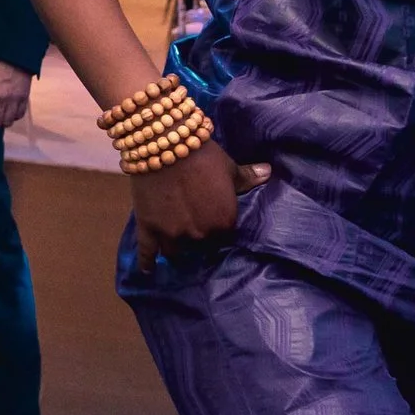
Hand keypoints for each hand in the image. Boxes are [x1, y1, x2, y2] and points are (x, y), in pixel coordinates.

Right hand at [130, 140, 272, 267]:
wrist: (164, 143)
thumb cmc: (202, 154)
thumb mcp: (228, 166)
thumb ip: (247, 176)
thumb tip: (267, 172)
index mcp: (224, 221)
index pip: (224, 235)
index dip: (217, 226)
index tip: (212, 220)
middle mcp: (200, 233)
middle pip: (200, 243)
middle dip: (197, 235)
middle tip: (191, 225)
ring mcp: (172, 233)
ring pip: (175, 250)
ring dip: (176, 248)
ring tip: (175, 248)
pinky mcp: (148, 227)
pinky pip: (147, 251)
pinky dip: (147, 263)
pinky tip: (147, 271)